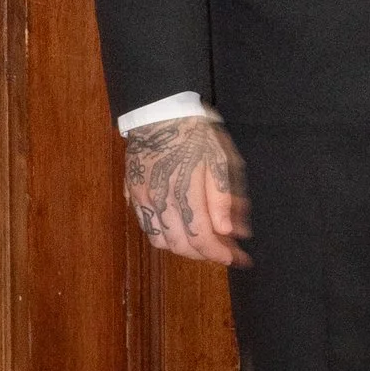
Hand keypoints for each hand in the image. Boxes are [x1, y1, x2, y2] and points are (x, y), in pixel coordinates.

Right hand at [125, 117, 249, 264]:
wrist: (159, 112)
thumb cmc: (194, 133)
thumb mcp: (220, 158)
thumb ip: (224, 198)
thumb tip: (231, 232)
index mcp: (184, 190)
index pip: (201, 238)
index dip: (220, 254)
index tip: (237, 258)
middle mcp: (159, 199)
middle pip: (180, 245)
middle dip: (205, 254)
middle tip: (225, 251)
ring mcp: (142, 198)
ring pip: (160, 241)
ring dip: (183, 247)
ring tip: (204, 241)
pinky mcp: (131, 194)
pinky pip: (147, 226)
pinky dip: (165, 235)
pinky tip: (181, 228)